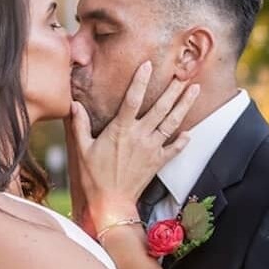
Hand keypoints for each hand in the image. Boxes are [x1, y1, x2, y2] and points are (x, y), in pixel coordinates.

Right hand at [67, 61, 198, 234]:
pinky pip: (175, 149)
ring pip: (172, 122)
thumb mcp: (82, 149)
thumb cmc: (93, 176)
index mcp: (120, 130)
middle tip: (184, 73)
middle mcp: (139, 136)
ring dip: (184, 105)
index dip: (140, 81)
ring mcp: (152, 149)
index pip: (132, 99)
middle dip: (173, 89)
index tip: (148, 65)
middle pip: (160, 108)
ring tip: (194, 89)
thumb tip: (74, 104)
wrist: (111, 203)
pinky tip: (189, 131)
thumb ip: (79, 125)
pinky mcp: (158, 162)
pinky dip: (183, 140)